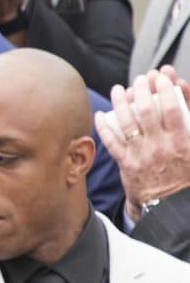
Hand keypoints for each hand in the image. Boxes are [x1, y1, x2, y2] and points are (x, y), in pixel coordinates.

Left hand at [95, 69, 189, 222]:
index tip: (162, 77)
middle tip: (140, 79)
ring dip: (121, 102)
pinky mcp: (127, 164)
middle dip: (142, 90)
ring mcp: (142, 155)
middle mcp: (161, 147)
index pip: (173, 109)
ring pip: (128, 123)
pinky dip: (104, 127)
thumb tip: (183, 92)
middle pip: (148, 111)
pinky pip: (112, 143)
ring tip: (119, 89)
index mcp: (182, 143)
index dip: (166, 89)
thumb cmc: (185, 175)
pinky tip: (100, 114)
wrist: (172, 205)